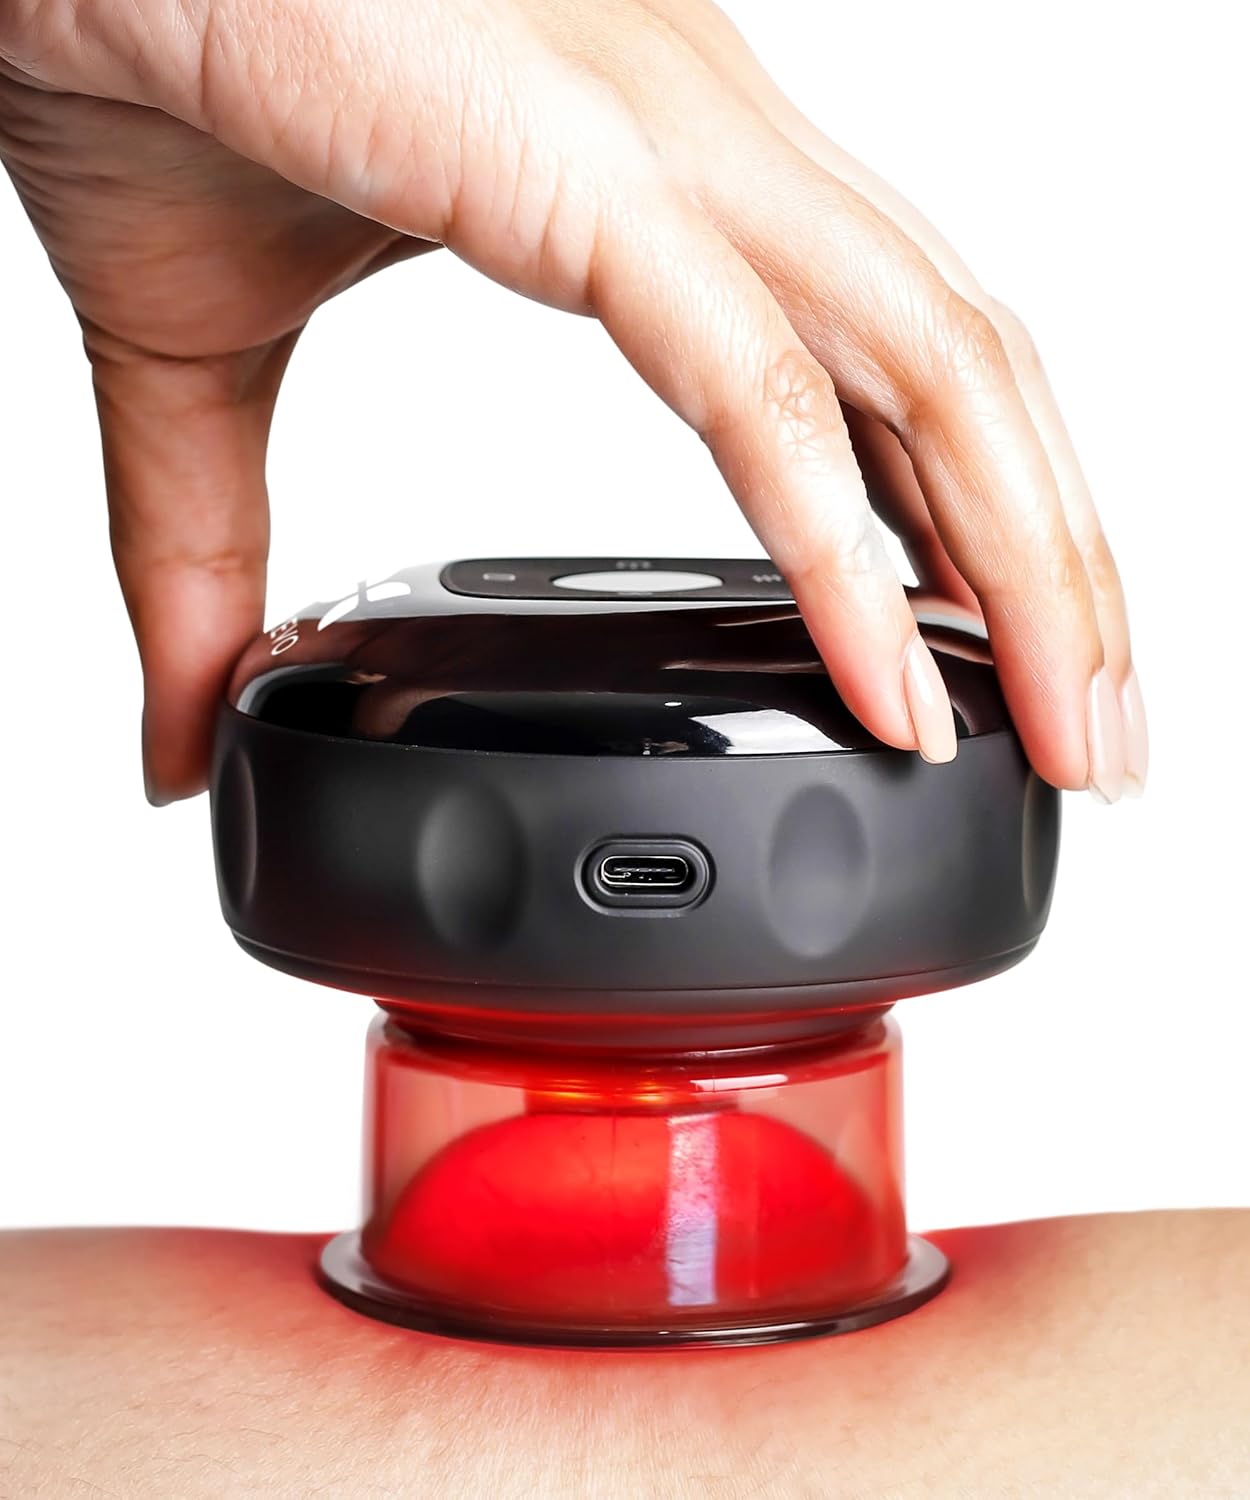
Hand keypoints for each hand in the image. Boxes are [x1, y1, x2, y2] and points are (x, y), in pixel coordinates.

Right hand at [0, 0, 1145, 802]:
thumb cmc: (144, 47)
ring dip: (1023, 576)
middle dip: (1058, 578)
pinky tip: (893, 688)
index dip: (981, 520)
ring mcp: (663, 148)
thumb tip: (182, 725)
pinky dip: (849, 554)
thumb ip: (218, 553)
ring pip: (936, 376)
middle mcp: (703, 149)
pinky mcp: (582, 172)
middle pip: (970, 381)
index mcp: (652, 179)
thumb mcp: (203, 360)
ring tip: (1057, 739)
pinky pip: (766, 389)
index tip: (1007, 662)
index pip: (894, 362)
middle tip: (1091, 744)